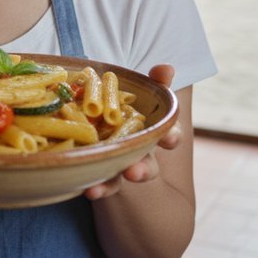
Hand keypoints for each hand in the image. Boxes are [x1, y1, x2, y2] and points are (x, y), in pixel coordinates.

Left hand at [84, 64, 181, 199]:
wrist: (101, 114)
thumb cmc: (128, 102)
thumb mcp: (143, 90)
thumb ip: (156, 80)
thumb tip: (166, 67)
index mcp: (154, 132)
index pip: (170, 135)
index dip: (171, 137)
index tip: (167, 139)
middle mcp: (139, 152)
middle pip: (147, 165)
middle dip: (142, 170)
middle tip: (133, 172)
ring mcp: (118, 164)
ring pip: (119, 179)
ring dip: (110, 185)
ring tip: (96, 189)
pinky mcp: (99, 172)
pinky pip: (99, 183)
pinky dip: (95, 187)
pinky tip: (86, 189)